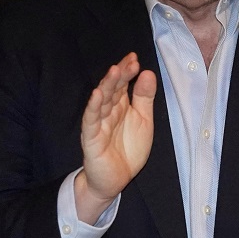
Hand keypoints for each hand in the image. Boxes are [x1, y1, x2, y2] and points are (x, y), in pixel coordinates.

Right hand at [76, 52, 156, 223]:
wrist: (115, 180)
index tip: (134, 58)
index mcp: (120, 106)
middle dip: (120, 75)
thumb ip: (144, 98)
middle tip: (130, 62)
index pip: (122, 83)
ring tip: (114, 71)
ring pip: (101, 101)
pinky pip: (91, 120)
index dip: (127, 71)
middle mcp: (108, 111)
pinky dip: (94, 107)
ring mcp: (98, 123)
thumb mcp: (143, 120)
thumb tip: (147, 73)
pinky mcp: (91, 138)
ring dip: (107, 85)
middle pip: (112, 89)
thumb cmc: (128, 149)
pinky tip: (97, 94)